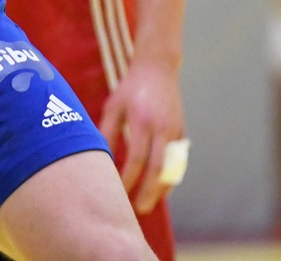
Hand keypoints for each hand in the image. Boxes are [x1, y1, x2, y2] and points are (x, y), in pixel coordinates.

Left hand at [99, 57, 185, 213]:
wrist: (158, 69)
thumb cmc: (130, 89)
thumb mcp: (113, 106)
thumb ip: (106, 132)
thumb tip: (98, 158)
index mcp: (142, 121)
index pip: (136, 158)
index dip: (128, 179)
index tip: (118, 193)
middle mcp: (162, 129)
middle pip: (158, 169)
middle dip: (148, 192)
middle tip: (137, 211)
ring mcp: (175, 132)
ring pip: (172, 169)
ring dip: (161, 189)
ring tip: (147, 204)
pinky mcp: (182, 134)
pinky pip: (178, 162)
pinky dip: (170, 178)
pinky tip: (158, 189)